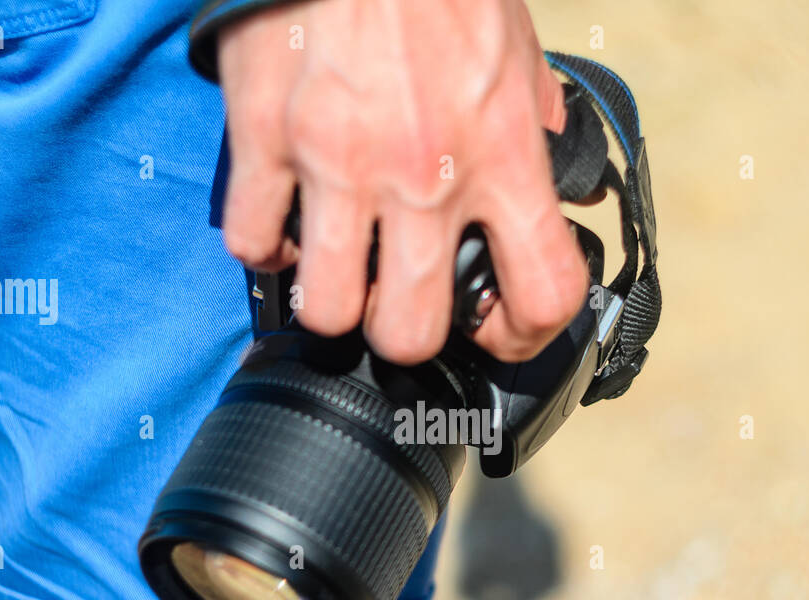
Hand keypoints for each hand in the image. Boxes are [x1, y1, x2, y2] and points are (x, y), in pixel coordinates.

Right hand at [216, 0, 589, 363]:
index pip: (542, 294)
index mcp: (501, 155)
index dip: (523, 336)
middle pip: (411, 332)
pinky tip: (287, 222)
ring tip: (341, 268)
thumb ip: (535, 127)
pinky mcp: (268, 140)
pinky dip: (266, 248)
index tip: (496, 327)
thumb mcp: (517, 54)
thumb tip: (555, 178)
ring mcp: (340, 164)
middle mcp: (424, 175)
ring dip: (334, 303)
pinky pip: (253, 244)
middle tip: (402, 301)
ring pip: (328, 308)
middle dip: (406, 334)